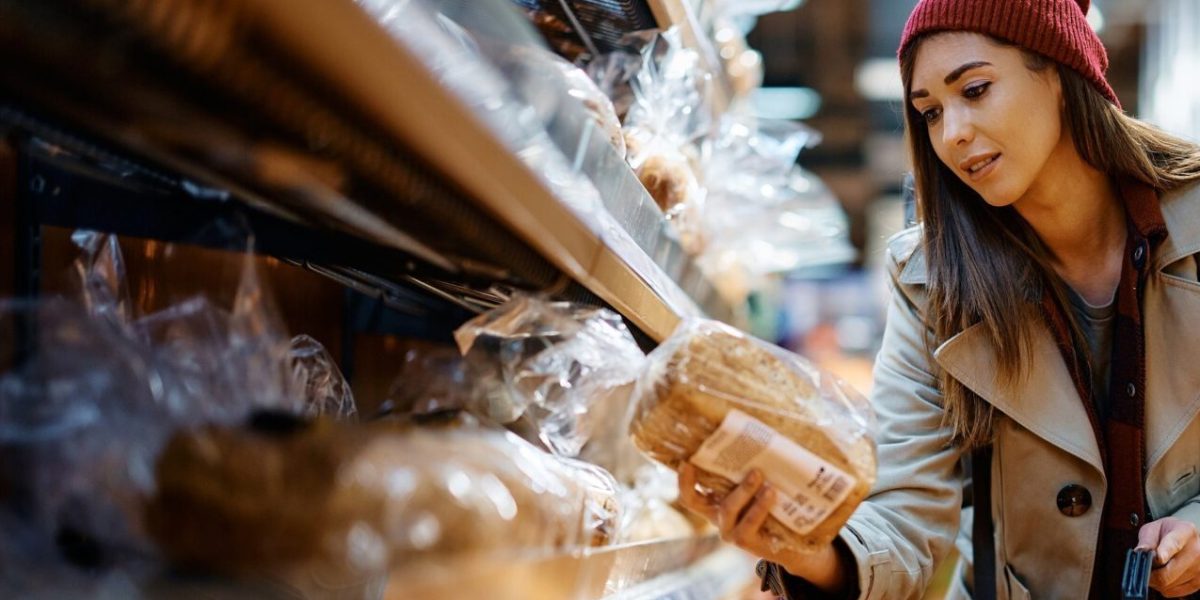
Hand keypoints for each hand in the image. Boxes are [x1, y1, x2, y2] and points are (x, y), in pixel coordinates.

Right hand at [676, 463, 847, 593]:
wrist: (795, 541)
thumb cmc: (775, 506)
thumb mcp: (761, 485)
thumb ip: (753, 468)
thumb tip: (758, 433)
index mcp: (715, 502)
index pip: (689, 494)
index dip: (682, 480)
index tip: (685, 461)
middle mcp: (716, 518)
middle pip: (693, 501)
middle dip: (692, 481)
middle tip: (708, 456)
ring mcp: (728, 531)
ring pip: (727, 508)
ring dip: (743, 489)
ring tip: (759, 474)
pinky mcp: (744, 542)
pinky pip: (748, 523)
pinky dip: (759, 507)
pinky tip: (771, 494)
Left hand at [1138, 517, 1199, 596]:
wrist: (1191, 539)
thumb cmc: (1170, 532)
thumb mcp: (1155, 528)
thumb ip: (1147, 539)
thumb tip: (1140, 552)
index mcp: (1185, 532)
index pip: (1174, 545)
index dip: (1164, 553)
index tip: (1157, 558)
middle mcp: (1196, 551)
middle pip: (1167, 573)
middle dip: (1148, 572)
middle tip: (1142, 567)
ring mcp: (1199, 569)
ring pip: (1167, 584)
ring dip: (1154, 580)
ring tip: (1154, 568)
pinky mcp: (1198, 583)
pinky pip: (1172, 591)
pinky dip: (1162, 586)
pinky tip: (1162, 575)